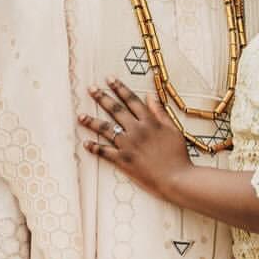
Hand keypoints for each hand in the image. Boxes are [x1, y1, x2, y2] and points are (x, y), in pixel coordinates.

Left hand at [78, 78, 191, 201]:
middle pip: (115, 110)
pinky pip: (105, 152)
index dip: (119, 88)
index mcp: (149, 121)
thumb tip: (150, 95)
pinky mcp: (123, 161)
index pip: (131, 100)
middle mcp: (136, 130)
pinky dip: (94, 148)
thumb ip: (160, 112)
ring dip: (91, 122)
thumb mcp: (173, 129)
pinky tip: (86, 143)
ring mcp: (128, 145)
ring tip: (80, 116)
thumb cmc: (178, 155)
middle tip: (91, 89)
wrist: (176, 179)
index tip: (109, 79)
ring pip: (106, 129)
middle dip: (102, 98)